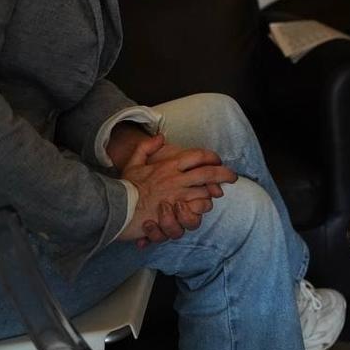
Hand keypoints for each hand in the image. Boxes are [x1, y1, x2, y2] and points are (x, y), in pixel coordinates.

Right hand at [118, 134, 237, 245]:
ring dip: (212, 193)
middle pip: (209, 173)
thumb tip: (161, 137)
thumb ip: (147, 147)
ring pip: (206, 192)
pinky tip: (202, 207)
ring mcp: (178, 196)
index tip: (218, 160)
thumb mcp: (133, 162)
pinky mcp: (176, 212)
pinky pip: (197, 209)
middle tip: (233, 177)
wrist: (116, 208)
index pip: (197, 155)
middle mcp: (177, 178)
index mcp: (169, 165)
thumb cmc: (125, 187)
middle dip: (225, 173)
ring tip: (214, 194)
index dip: (211, 157)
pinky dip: (202, 207)